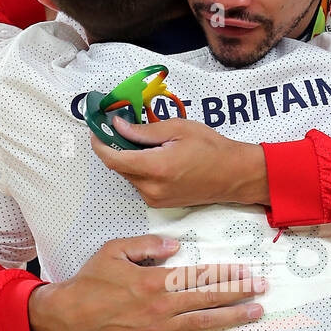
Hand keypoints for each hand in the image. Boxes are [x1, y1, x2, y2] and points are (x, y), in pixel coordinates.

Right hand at [28, 233, 267, 330]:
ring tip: (255, 313)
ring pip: (203, 324)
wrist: (69, 316)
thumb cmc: (91, 281)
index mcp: (154, 280)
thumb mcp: (114, 251)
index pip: (199, 276)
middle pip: (208, 299)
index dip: (225, 273)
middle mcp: (161, 306)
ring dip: (232, 318)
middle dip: (238, 293)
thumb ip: (147, 246)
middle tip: (262, 289)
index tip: (246, 270)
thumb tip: (175, 246)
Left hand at [90, 116, 269, 208]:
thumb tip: (118, 126)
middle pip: (119, 167)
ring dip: (129, 159)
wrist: (233, 175)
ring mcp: (155, 199)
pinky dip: (140, 169)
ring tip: (145, 142)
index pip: (113, 159)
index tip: (97, 131)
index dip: (100, 144)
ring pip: (129, 176)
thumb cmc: (211, 148)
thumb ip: (144, 130)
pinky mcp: (159, 204)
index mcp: (156, 168)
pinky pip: (140, 184)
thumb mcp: (177, 129)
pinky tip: (154, 157)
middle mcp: (152, 188)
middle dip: (115, 148)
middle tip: (120, 128)